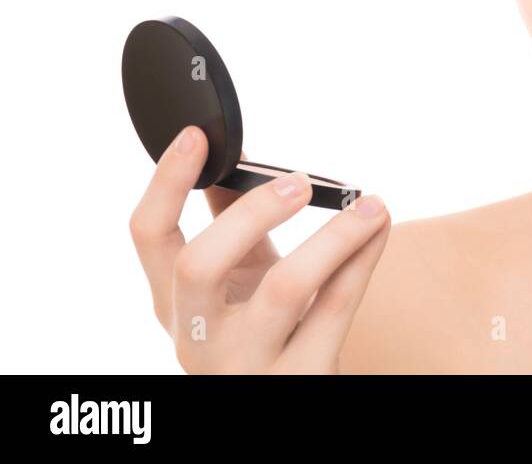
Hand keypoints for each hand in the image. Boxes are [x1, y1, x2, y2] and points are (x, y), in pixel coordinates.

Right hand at [129, 125, 390, 372]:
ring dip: (333, 235)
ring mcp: (248, 365)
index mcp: (175, 304)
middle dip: (249, 214)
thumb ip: (232, 224)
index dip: (166, 182)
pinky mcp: (301, 379)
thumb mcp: (237, 283)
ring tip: (370, 205)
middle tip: (299, 181)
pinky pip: (336, 310)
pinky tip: (379, 228)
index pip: (148, 236)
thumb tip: (237, 157)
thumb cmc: (263, 331)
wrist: (287, 401)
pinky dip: (363, 260)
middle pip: (198, 266)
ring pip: (285, 291)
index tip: (198, 133)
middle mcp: (198, 338)